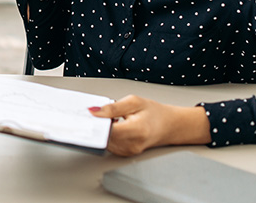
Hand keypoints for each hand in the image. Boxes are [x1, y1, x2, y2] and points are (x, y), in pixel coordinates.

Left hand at [90, 95, 210, 155]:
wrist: (170, 125)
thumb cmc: (155, 113)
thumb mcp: (134, 102)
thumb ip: (112, 107)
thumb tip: (93, 111)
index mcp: (136, 130)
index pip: (107, 131)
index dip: (94, 123)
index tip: (85, 116)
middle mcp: (132, 145)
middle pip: (104, 138)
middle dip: (96, 126)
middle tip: (94, 114)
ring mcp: (129, 151)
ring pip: (105, 142)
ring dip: (102, 130)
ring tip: (108, 118)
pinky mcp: (126, 153)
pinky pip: (110, 144)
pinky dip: (107, 135)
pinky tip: (112, 126)